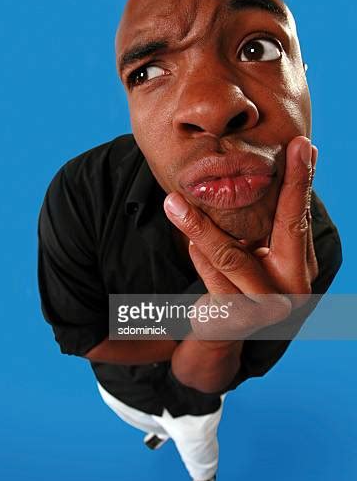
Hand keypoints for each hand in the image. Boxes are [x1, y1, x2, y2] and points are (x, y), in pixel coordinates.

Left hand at [163, 136, 318, 341]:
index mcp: (298, 266)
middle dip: (288, 184)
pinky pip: (213, 274)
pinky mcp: (236, 317)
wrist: (218, 336)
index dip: (302, 180)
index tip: (305, 145)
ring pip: (232, 254)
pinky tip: (190, 242)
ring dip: (201, 225)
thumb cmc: (235, 283)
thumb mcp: (248, 251)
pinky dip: (200, 254)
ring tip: (175, 201)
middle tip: (292, 146)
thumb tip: (254, 171)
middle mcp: (294, 287)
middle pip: (286, 228)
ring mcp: (268, 306)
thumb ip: (257, 224)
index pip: (298, 217)